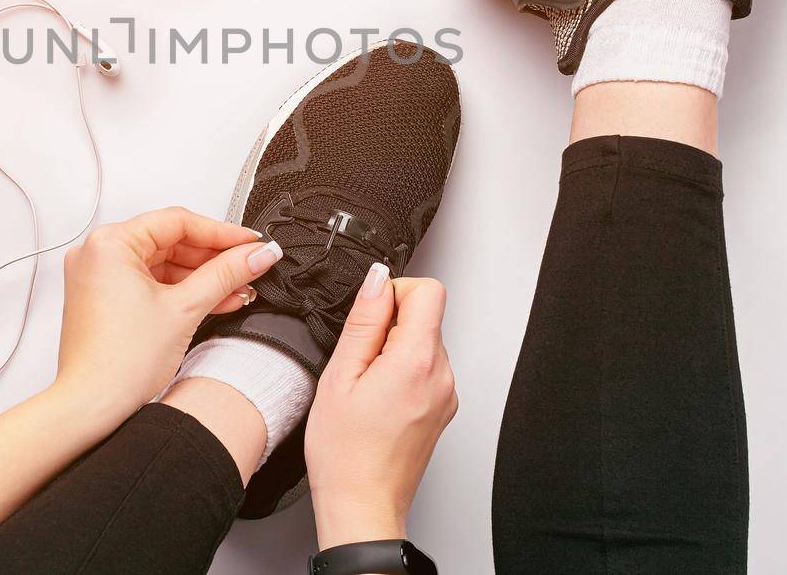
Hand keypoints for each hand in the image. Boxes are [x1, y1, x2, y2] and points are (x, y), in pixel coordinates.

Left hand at [53, 207, 279, 426]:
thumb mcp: (185, 308)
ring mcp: (100, 278)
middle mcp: (98, 255)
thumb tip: (255, 254)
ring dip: (202, 277)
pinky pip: (152, 283)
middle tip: (249, 264)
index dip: (221, 232)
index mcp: (109, 244)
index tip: (250, 241)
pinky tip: (214, 300)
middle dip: (214, 258)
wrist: (93, 407)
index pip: (177, 222)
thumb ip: (226, 274)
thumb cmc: (118, 364)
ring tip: (238, 287)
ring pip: (164, 264)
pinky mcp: (106, 299)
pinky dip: (182, 291)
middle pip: (171, 242)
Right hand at [306, 267, 457, 549]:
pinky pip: (425, 369)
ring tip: (366, 387)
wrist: (362, 505)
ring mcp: (446, 394)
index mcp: (418, 361)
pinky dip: (402, 371)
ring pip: (423, 342)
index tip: (369, 318)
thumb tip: (377, 280)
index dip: (393, 293)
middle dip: (389, 326)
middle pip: (425, 316)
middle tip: (359, 364)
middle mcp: (442, 375)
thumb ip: (364, 321)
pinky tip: (377, 400)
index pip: (428, 290)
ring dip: (394, 350)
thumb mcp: (340, 375)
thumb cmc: (345, 453)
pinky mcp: (443, 407)